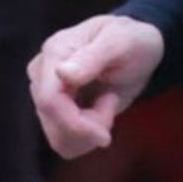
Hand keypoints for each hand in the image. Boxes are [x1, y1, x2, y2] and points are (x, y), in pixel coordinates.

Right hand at [27, 14, 164, 157]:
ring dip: (90, 131)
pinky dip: (87, 136)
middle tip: (112, 101)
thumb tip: (61, 73)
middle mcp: (42, 74)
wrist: (140, 50)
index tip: (105, 135)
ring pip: (58, 138)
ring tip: (107, 102)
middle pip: (53, 123)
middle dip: (89, 125)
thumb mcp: (123, 42)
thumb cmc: (133, 40)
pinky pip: (64, 141)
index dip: (74, 124)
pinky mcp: (55, 111)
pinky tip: (100, 112)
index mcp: (54, 52)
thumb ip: (94, 56)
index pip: (49, 100)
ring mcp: (46, 94)